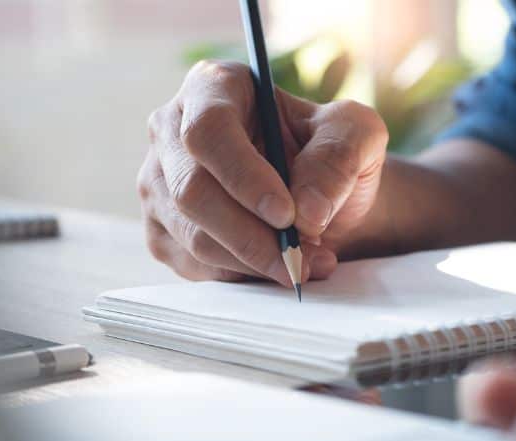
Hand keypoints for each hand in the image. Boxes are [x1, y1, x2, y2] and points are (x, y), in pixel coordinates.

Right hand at [137, 60, 388, 286]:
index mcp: (212, 88)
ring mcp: (159, 184)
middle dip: (251, 235)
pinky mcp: (162, 232)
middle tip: (300, 257)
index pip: (208, 130)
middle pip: (192, 191)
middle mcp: (171, 131)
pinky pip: (195, 266)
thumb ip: (338, 159)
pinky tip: (279, 268)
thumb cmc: (330, 156)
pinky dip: (243, 276)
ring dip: (255, 261)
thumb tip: (308, 210)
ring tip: (306, 264)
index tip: (287, 214)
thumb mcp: (356, 137)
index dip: (244, 177)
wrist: (318, 200)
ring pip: (193, 236)